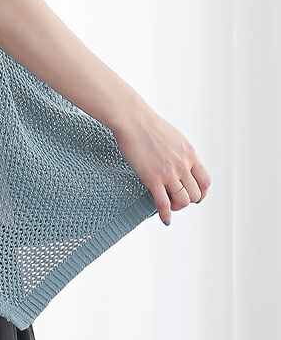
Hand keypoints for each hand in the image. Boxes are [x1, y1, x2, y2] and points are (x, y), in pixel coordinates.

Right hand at [112, 107, 210, 224]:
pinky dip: (166, 215)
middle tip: (179, 201)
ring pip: (182, 201)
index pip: (205, 181)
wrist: (133, 120)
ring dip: (177, 207)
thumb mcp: (174, 137)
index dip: (202, 192)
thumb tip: (180, 162)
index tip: (195, 195)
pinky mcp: (153, 179)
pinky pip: (163, 204)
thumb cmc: (148, 125)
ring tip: (170, 208)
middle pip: (195, 194)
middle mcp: (183, 165)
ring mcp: (169, 173)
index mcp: (190, 154)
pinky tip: (165, 219)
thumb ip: (180, 153)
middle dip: (189, 200)